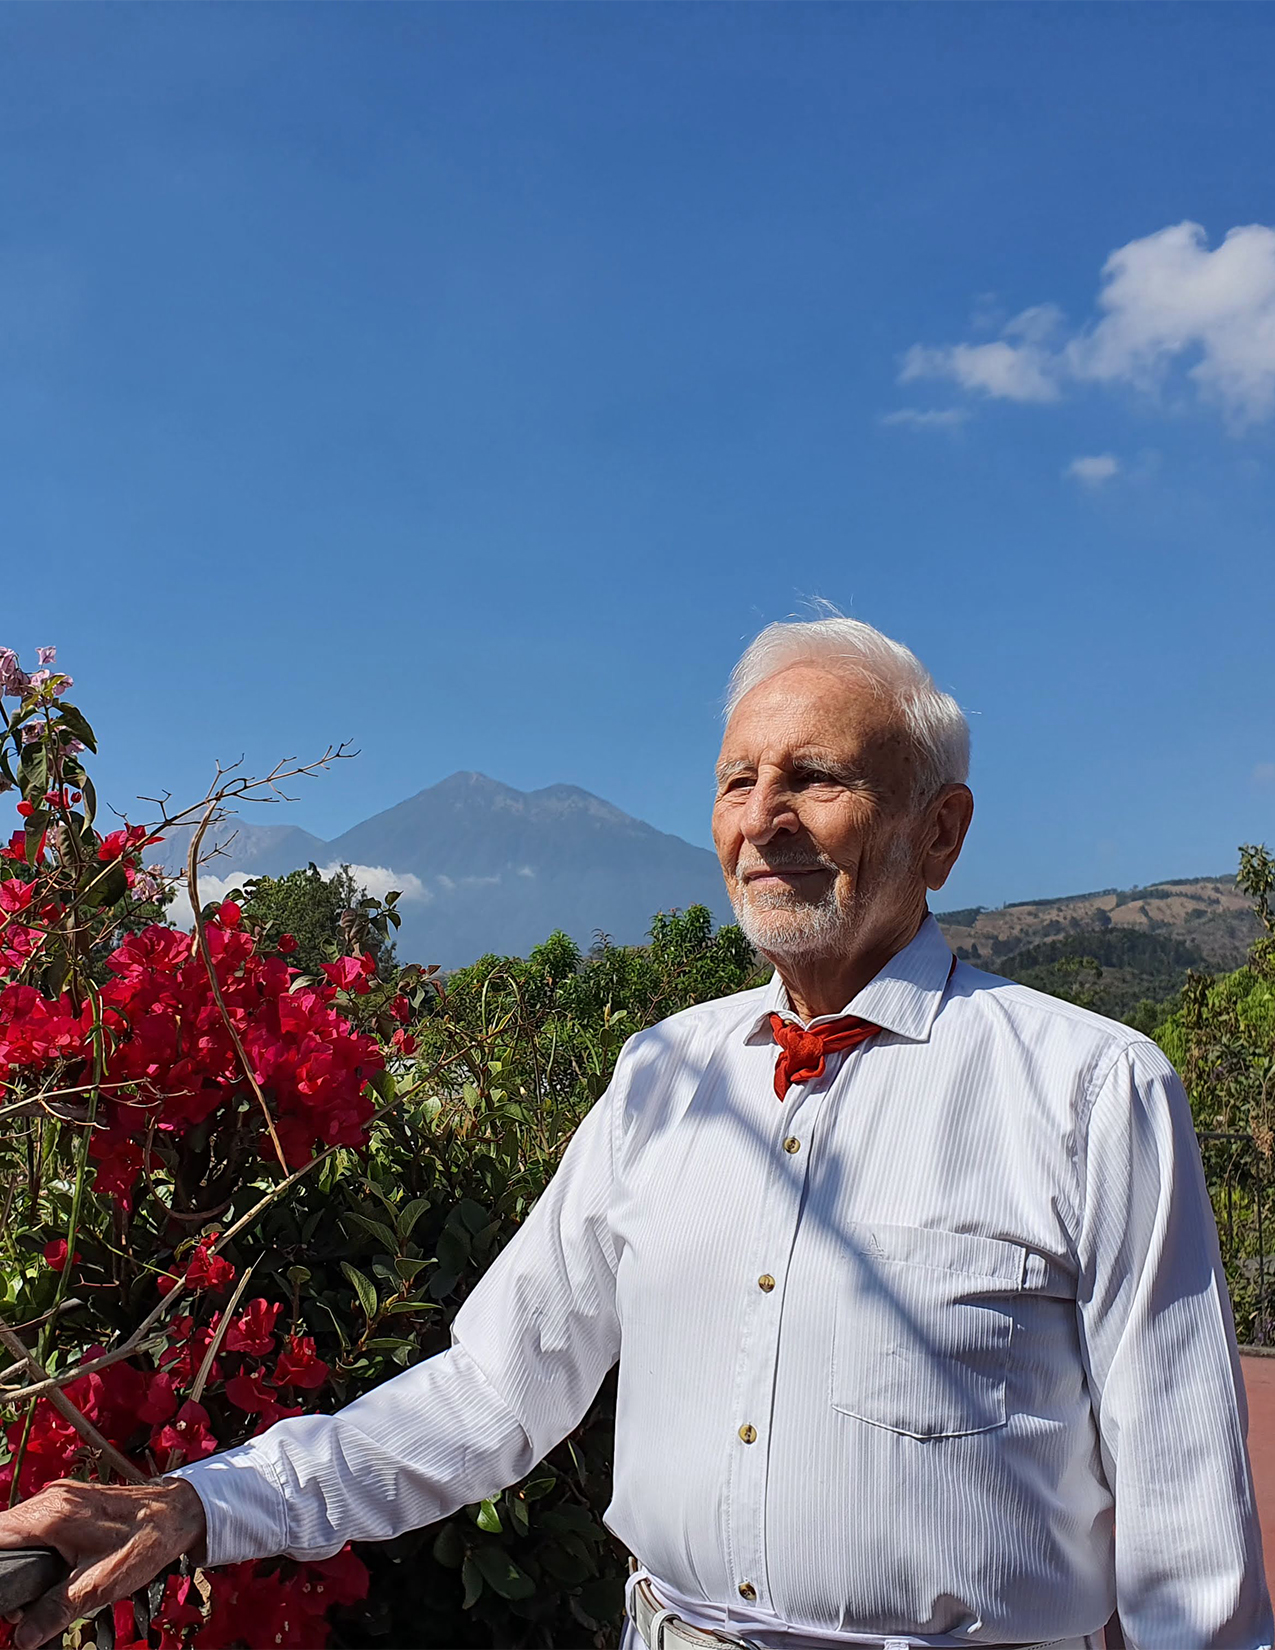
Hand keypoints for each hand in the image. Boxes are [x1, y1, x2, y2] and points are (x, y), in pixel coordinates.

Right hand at [0, 1478, 205, 1649]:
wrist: (178, 1513)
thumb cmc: (145, 1542)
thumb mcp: (100, 1584)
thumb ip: (57, 1609)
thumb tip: (23, 1639)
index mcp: (52, 1514)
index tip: (6, 1596)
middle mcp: (51, 1498)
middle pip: (3, 1533)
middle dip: (6, 1569)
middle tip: (23, 1605)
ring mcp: (60, 1495)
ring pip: (17, 1529)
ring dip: (19, 1559)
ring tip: (38, 1593)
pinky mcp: (69, 1500)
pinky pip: (36, 1523)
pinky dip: (34, 1547)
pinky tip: (50, 1570)